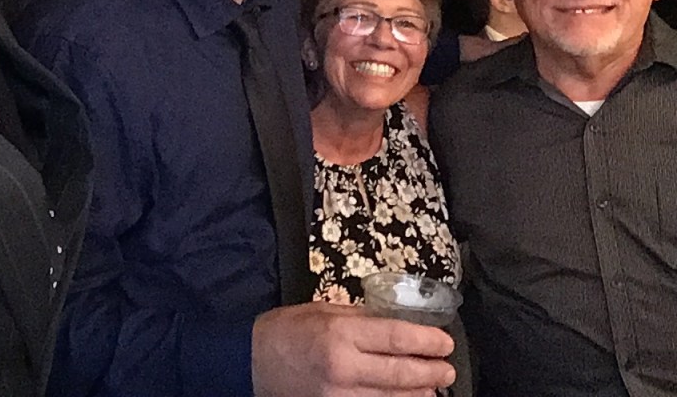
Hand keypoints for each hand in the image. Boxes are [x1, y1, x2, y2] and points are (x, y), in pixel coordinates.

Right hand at [251, 302, 454, 396]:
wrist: (252, 361)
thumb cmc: (287, 330)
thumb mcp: (323, 311)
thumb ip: (360, 317)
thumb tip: (395, 322)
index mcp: (341, 333)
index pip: (397, 338)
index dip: (427, 342)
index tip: (444, 342)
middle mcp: (344, 366)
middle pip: (401, 373)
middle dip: (431, 372)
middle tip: (448, 369)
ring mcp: (340, 395)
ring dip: (420, 394)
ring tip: (434, 388)